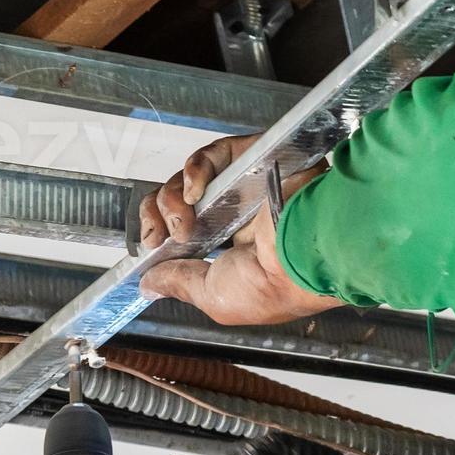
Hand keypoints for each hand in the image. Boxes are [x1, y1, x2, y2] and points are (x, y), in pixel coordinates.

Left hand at [139, 136, 343, 328]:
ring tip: (182, 223)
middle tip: (157, 236)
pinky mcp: (250, 158)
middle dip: (158, 215)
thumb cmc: (272, 287)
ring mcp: (243, 185)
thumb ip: (180, 284)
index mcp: (232, 249)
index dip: (160, 235)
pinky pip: (211, 156)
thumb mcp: (214, 297)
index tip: (150, 247)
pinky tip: (194, 193)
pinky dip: (194, 171)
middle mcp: (236, 215)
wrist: (305, 254)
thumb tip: (149, 283)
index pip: (185, 233)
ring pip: (189, 180)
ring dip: (173, 201)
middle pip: (179, 201)